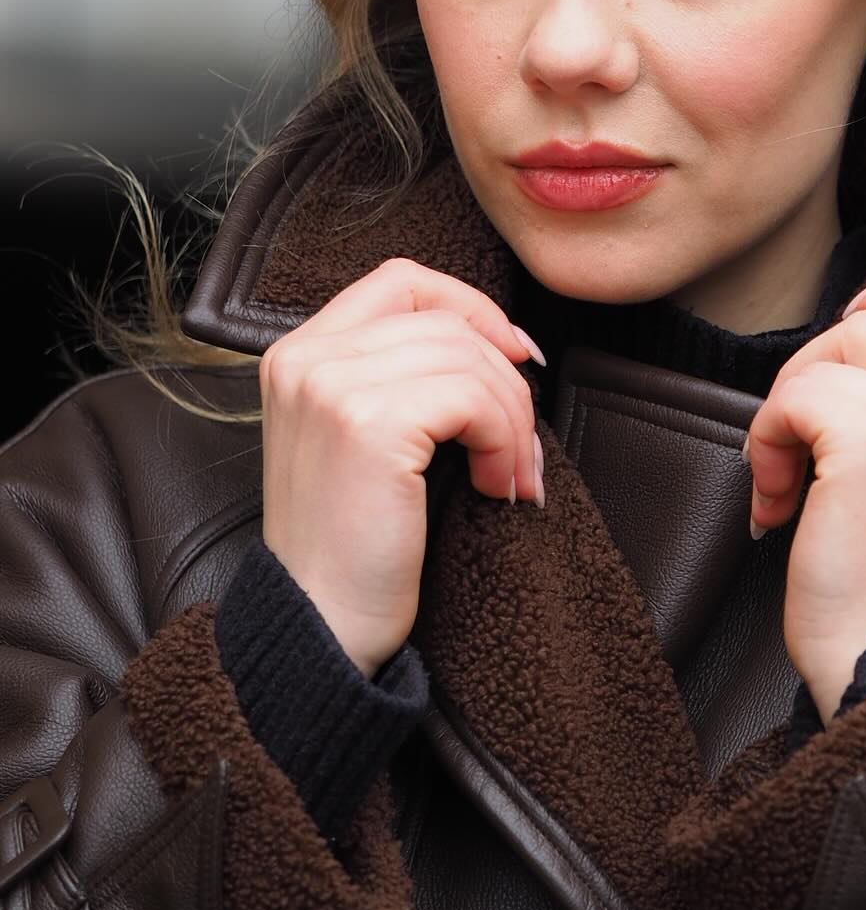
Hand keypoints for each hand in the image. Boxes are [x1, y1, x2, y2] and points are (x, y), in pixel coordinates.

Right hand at [258, 257, 544, 677]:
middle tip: (522, 449)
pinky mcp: (368, 423)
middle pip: (447, 323)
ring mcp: (331, 386)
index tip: (515, 355)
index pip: (402, 281)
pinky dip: (505, 442)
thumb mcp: (361, 437)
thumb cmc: (352, 545)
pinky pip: (474, 399)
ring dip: (512, 420)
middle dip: (505, 382)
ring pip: (469, 359)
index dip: (471, 308)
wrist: (320, 628)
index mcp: (298, 353)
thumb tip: (501, 342)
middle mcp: (305, 358)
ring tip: (511, 475)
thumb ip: (400, 375)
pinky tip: (498, 487)